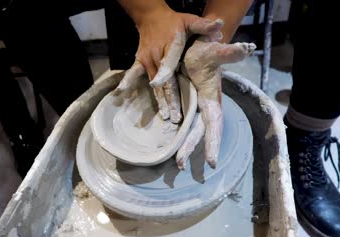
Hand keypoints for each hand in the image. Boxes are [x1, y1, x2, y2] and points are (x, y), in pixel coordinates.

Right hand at [115, 6, 222, 122]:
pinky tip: (119, 94)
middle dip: (169, 100)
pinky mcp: (140, 61)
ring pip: (153, 84)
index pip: (168, 65)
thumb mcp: (190, 20)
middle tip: (174, 117)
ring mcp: (146, 60)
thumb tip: (220, 25)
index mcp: (170, 47)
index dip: (164, 77)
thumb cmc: (174, 21)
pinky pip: (134, 75)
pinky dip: (128, 84)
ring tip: (165, 116)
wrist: (151, 16)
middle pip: (163, 81)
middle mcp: (155, 55)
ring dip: (160, 100)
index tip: (160, 87)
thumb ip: (204, 25)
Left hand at [176, 36, 255, 168]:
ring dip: (185, 147)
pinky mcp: (187, 106)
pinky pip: (184, 125)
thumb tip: (248, 48)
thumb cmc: (205, 51)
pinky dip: (180, 138)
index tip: (212, 161)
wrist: (197, 48)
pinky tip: (173, 149)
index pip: (214, 123)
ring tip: (178, 165)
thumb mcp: (214, 51)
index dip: (213, 141)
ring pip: (191, 131)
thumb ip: (228, 52)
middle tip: (181, 166)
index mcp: (213, 99)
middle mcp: (207, 107)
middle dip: (192, 148)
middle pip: (200, 132)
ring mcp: (196, 108)